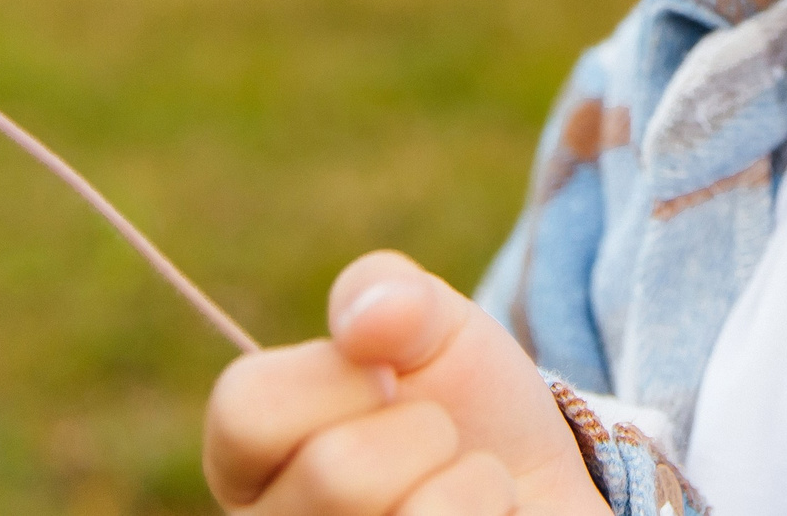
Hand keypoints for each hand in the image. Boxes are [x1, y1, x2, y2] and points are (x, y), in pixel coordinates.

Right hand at [204, 251, 610, 515]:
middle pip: (336, 473)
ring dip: (469, 482)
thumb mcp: (430, 325)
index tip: (385, 375)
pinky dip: (494, 514)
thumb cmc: (464, 408)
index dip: (335, 374)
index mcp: (250, 466)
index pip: (245, 408)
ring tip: (465, 490)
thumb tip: (370, 316)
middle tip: (439, 443)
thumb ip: (386, 292)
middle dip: (424, 431)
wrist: (542, 490)